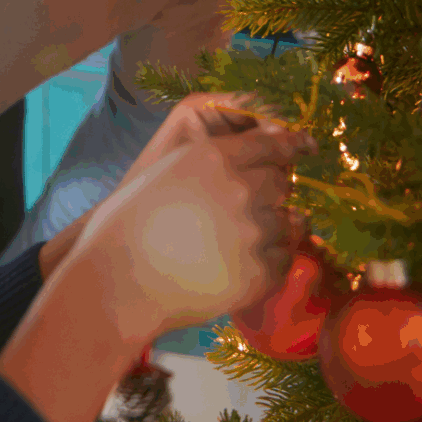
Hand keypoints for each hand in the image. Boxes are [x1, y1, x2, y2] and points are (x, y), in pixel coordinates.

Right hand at [0, 95, 312, 421]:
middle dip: (272, 190)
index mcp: (214, 157)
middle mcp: (240, 188)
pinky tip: (243, 263)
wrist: (117, 278)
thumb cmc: (128, 221)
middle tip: (249, 205)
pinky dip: (271, 260)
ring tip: (243, 238)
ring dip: (273, 227)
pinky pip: (283, 261)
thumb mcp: (166, 172)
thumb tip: (253, 166)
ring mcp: (252, 233)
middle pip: (283, 182)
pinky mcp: (258, 274)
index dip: (291, 145)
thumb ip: (211, 163)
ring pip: (288, 222)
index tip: (304, 146)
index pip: (273, 143)